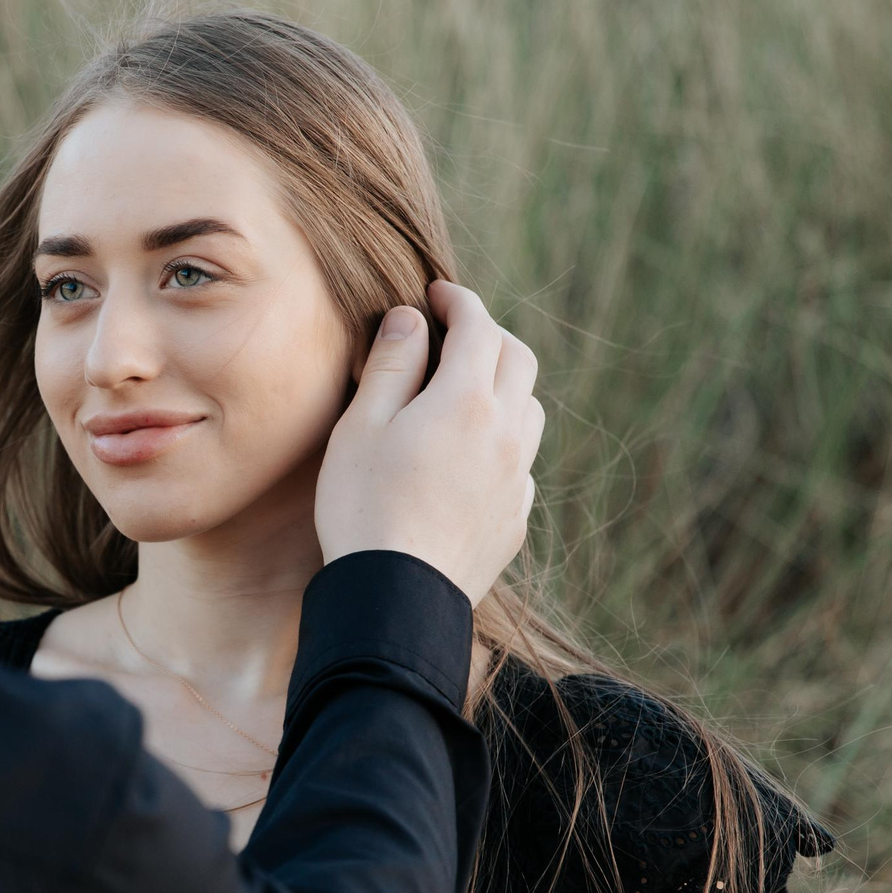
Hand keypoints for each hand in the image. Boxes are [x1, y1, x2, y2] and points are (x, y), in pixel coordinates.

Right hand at [315, 281, 542, 603]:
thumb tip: (411, 319)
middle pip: (518, 359)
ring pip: (530, 410)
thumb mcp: (361, 427)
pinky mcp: (515, 518)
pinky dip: (503, 440)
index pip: (477, 326)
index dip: (459, 300)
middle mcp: (506, 434)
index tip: (437, 293)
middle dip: (489, 335)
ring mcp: (518, 479)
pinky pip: (522, 462)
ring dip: (504, 386)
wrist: (395, 599)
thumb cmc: (363, 508)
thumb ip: (392, 365)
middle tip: (454, 333)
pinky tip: (470, 455)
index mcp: (466, 401)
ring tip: (466, 391)